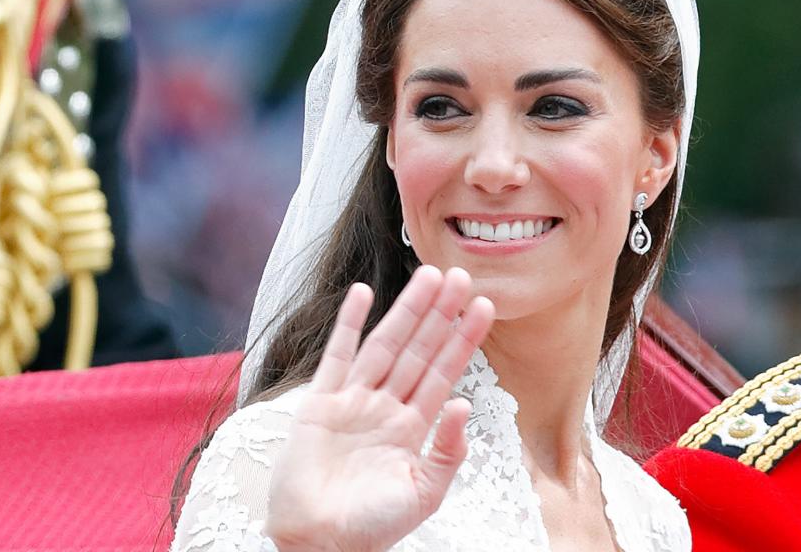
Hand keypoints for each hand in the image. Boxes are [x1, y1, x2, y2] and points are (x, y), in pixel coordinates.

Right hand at [265, 266, 494, 551]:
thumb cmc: (370, 528)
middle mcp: (386, 406)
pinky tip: (362, 294)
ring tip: (428, 277)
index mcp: (413, 426)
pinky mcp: (319, 403)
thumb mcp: (423, 494)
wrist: (317, 544)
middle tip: (459, 275)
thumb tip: (463, 405)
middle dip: (440, 313)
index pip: (444, 372)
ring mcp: (353, 401)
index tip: (483, 306)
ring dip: (406, 310)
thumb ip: (448, 452)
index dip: (463, 339)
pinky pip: (336, 356)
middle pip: (418, 349)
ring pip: (385, 345)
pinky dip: (347, 325)